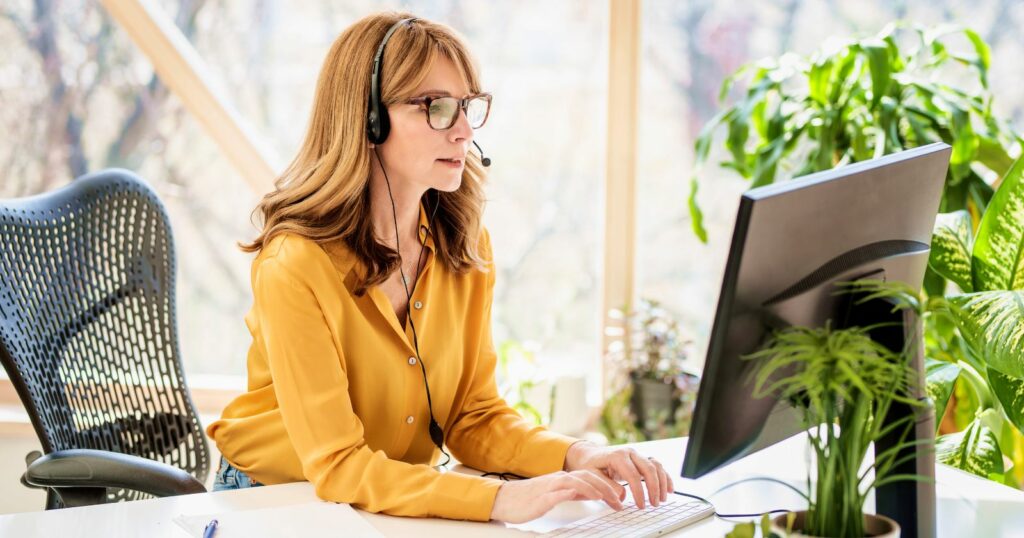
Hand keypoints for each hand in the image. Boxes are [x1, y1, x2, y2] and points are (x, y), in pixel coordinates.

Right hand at [489, 470, 624, 523]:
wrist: (505, 500)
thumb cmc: (528, 499)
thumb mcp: (556, 495)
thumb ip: (572, 492)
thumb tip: (590, 492)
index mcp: (563, 478)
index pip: (590, 477)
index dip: (607, 485)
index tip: (619, 498)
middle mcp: (558, 479)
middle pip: (587, 477)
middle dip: (606, 487)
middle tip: (619, 500)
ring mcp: (550, 487)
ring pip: (575, 482)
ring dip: (593, 489)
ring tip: (606, 498)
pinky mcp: (542, 497)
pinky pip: (558, 492)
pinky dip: (570, 493)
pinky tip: (580, 496)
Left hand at [563, 441, 672, 508]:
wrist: (590, 455)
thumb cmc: (590, 465)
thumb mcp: (592, 476)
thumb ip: (606, 486)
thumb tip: (622, 497)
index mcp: (617, 455)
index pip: (633, 475)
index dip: (639, 492)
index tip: (641, 506)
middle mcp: (630, 452)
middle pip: (648, 468)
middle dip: (654, 488)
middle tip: (654, 504)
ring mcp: (637, 455)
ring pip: (655, 466)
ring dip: (661, 483)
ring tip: (661, 500)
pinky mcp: (641, 459)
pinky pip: (657, 466)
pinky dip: (665, 477)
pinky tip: (669, 489)